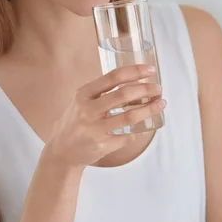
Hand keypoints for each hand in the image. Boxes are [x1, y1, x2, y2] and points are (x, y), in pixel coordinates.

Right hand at [44, 64, 164, 168]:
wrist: (61, 151)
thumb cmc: (75, 122)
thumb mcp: (81, 101)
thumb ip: (101, 92)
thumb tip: (133, 81)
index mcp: (83, 94)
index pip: (112, 77)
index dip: (134, 72)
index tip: (150, 70)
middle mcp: (87, 110)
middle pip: (123, 95)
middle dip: (146, 89)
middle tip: (158, 88)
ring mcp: (94, 129)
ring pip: (129, 117)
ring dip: (149, 109)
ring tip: (160, 104)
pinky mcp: (101, 146)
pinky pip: (126, 137)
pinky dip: (137, 131)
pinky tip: (143, 127)